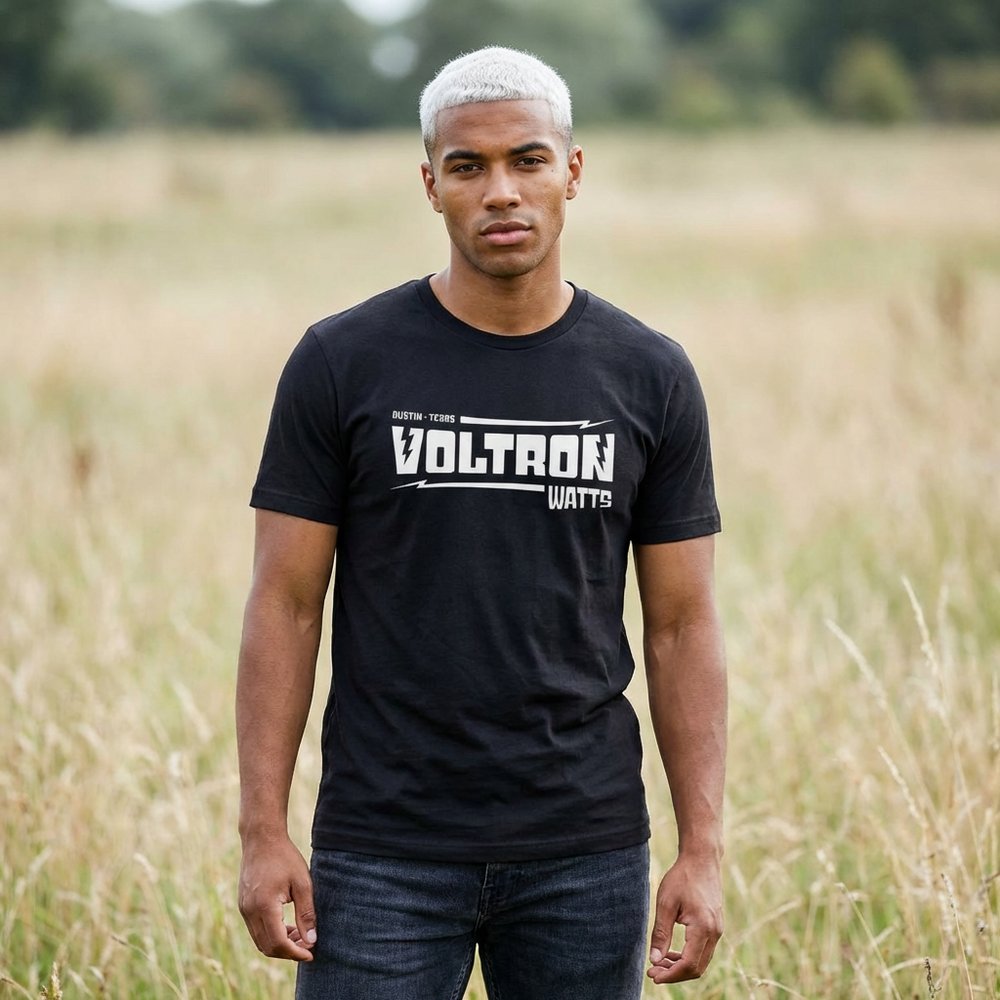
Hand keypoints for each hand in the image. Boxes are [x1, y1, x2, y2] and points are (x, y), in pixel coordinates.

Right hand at [238, 832, 316, 961]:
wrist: (261, 838)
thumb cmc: (285, 857)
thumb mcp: (303, 883)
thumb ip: (306, 913)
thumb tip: (311, 940)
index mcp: (264, 906)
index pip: (278, 943)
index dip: (295, 953)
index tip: (311, 954)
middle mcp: (250, 911)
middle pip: (267, 947)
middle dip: (289, 952)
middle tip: (308, 946)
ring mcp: (244, 909)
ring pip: (260, 941)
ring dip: (280, 944)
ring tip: (301, 936)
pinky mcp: (243, 905)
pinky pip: (256, 929)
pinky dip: (271, 934)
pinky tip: (287, 926)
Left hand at [647, 853, 722, 984]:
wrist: (702, 860)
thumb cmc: (682, 878)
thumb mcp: (665, 903)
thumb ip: (661, 933)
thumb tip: (654, 960)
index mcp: (703, 928)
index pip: (689, 964)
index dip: (670, 975)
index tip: (653, 975)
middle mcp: (715, 933)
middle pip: (696, 968)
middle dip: (674, 974)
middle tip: (653, 972)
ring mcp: (717, 930)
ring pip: (701, 961)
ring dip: (680, 966)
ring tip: (659, 963)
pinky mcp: (715, 927)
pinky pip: (703, 950)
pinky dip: (688, 957)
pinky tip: (671, 953)